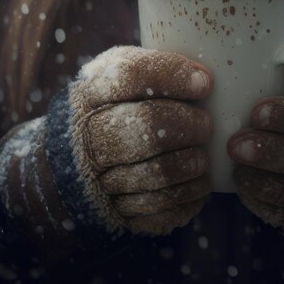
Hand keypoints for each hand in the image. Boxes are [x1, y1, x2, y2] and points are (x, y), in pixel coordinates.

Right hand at [69, 46, 212, 235]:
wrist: (78, 159)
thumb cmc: (116, 106)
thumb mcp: (121, 76)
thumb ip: (156, 70)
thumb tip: (205, 77)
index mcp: (92, 92)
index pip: (130, 75)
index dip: (172, 76)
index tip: (204, 82)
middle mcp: (89, 136)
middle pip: (146, 126)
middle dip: (186, 124)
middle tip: (205, 124)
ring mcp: (99, 180)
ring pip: (156, 173)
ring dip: (189, 163)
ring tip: (202, 157)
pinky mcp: (117, 213)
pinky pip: (160, 209)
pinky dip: (187, 196)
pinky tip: (197, 182)